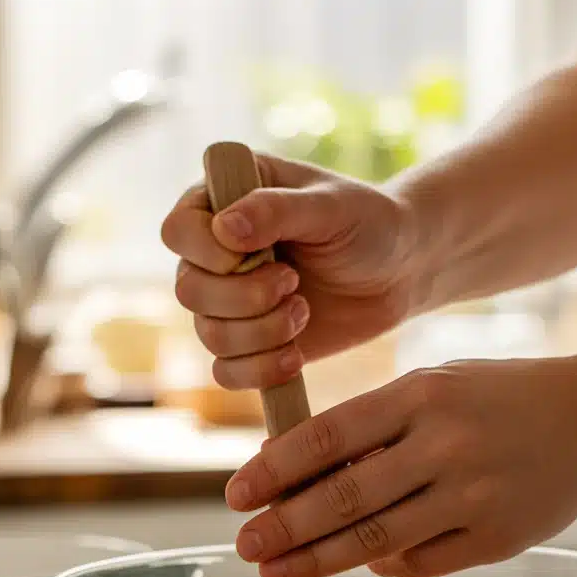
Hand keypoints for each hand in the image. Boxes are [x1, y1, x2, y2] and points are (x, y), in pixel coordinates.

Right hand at [160, 154, 417, 388]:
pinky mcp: (250, 346)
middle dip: (244, 297)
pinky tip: (296, 355)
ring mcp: (229, 303)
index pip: (177, 231)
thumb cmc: (366, 223)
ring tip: (304, 311)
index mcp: (223, 203)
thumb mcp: (329, 205)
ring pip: (209, 336)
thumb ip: (276, 210)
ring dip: (261, 333)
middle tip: (293, 282)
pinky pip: (226, 373)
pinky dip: (260, 370)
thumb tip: (223, 230)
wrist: (399, 271)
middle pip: (188, 290)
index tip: (256, 252)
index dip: (207, 252)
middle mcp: (215, 255)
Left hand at [224, 357, 576, 576]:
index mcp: (422, 395)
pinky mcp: (496, 540)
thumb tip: (294, 472)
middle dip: (283, 526)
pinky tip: (353, 565)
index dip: (275, 470)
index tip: (238, 494)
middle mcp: (445, 447)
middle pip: (344, 498)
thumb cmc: (496, 398)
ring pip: (375, 540)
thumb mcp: (434, 385)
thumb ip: (372, 424)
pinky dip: (380, 565)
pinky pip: (419, 563)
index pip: (328, 437)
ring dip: (316, 560)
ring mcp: (473, 498)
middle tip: (245, 544)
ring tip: (275, 570)